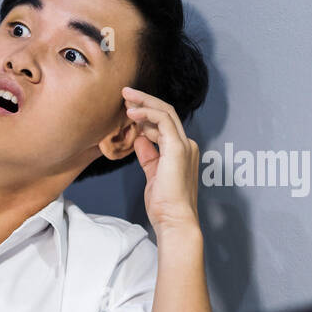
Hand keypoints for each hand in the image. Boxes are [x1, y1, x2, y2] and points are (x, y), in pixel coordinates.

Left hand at [122, 86, 201, 236]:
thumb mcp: (152, 174)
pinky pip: (163, 121)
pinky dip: (147, 113)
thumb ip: (149, 155)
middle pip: (165, 113)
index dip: (145, 115)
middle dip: (145, 100)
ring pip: (165, 112)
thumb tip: (140, 139)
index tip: (128, 110)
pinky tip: (132, 113)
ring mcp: (183, 145)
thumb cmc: (164, 204)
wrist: (174, 219)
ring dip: (144, 101)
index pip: (163, 125)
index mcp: (180, 151)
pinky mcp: (178, 148)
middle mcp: (185, 144)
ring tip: (126, 96)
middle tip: (125, 92)